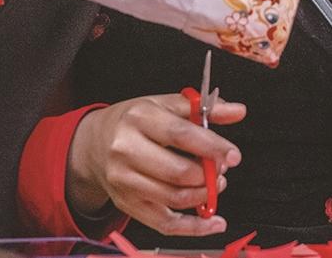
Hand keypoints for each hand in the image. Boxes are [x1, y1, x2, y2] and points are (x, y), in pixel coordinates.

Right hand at [67, 93, 246, 236]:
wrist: (94, 143)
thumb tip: (237, 111)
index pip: (181, 135)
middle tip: (222, 169)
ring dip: (203, 196)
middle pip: (177, 172)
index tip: (233, 155)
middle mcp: (126, 150)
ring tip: (214, 185)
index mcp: (139, 119)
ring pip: (174, 198)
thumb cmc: (135, 122)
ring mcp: (124, 180)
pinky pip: (164, 223)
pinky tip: (213, 222)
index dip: (212, 147)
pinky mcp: (126, 204)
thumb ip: (204, 108)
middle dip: (209, 175)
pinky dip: (193, 227)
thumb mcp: (165, 104)